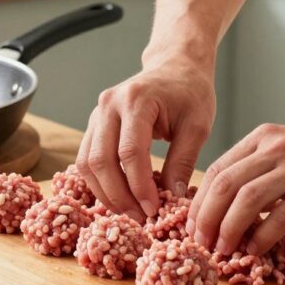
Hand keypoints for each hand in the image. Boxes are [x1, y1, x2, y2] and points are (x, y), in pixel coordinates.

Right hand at [76, 59, 214, 222]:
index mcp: (136, 100)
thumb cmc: (190, 93)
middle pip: (100, 159)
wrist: (175, 67)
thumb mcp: (197, 126)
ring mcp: (96, 114)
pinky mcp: (94, 125)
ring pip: (86, 163)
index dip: (139, 186)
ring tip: (129, 212)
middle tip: (138, 218)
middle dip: (118, 195)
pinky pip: (86, 159)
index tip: (153, 210)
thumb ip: (183, 162)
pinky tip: (120, 197)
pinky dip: (100, 182)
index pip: (129, 152)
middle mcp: (108, 105)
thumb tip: (171, 199)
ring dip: (105, 192)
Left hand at [187, 120, 284, 256]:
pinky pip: (280, 217)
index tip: (192, 226)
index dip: (200, 201)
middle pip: (225, 185)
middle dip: (206, 218)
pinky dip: (262, 237)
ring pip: (247, 200)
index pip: (218, 169)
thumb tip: (229, 203)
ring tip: (223, 250)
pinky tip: (255, 251)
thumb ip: (260, 168)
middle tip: (200, 243)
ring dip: (228, 230)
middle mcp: (275, 148)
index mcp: (263, 138)